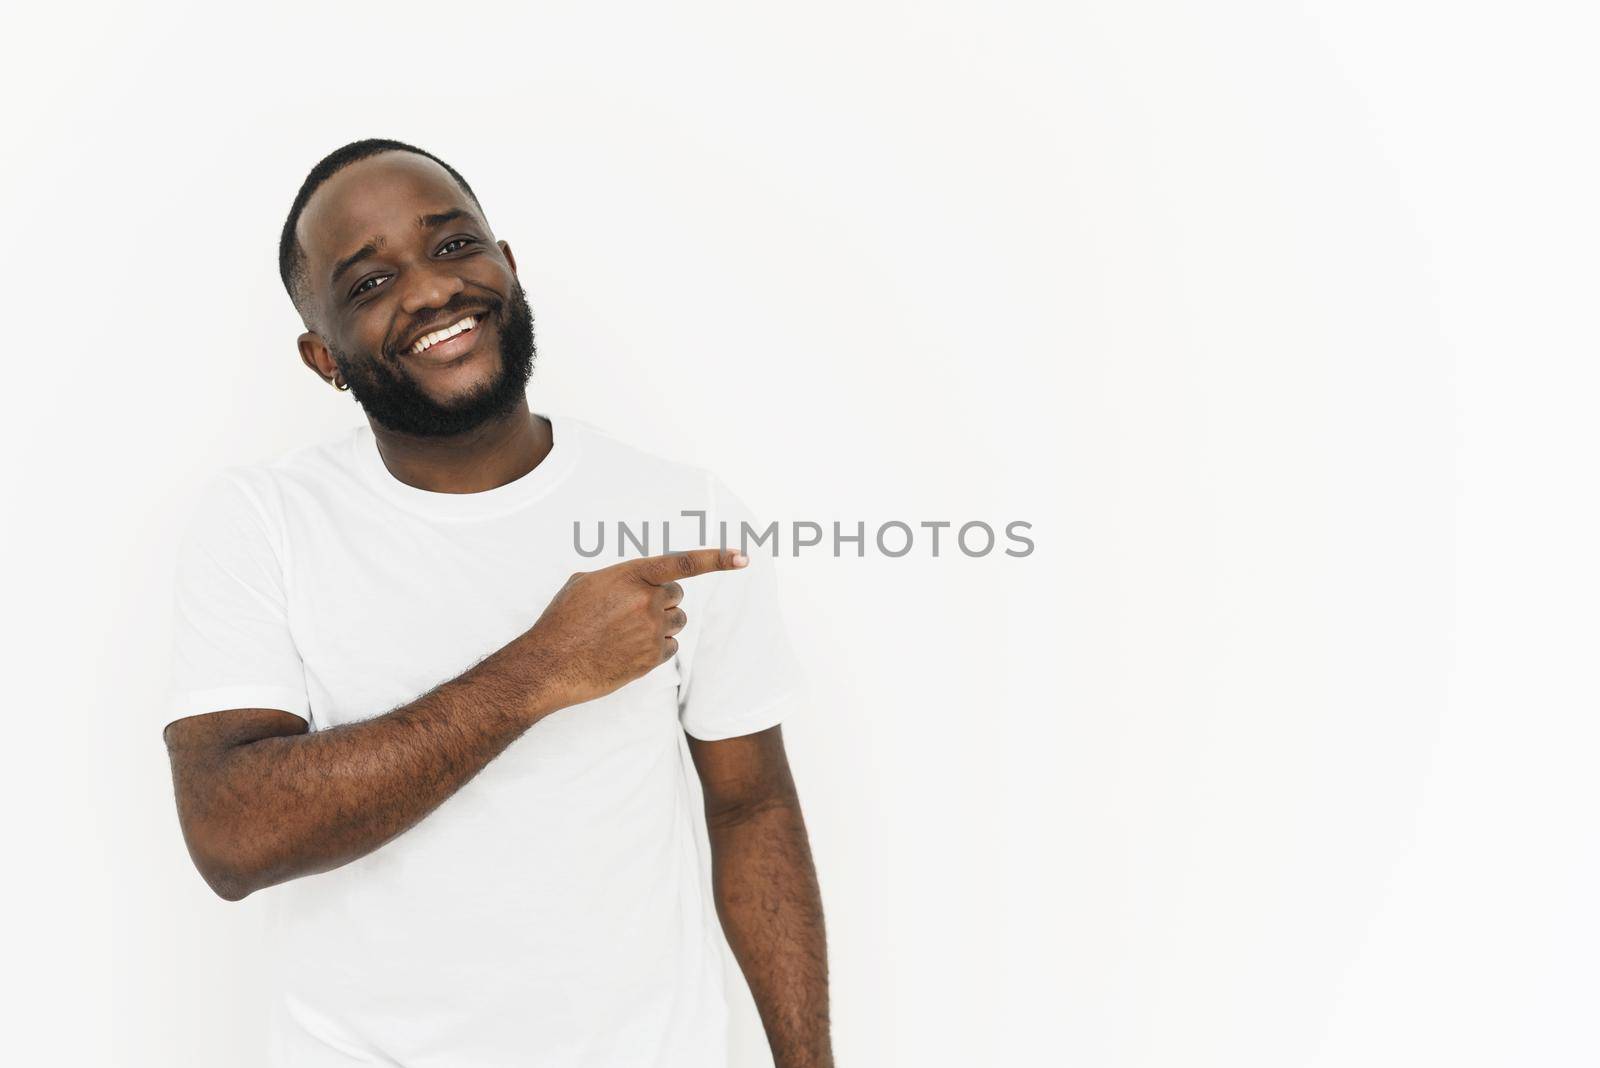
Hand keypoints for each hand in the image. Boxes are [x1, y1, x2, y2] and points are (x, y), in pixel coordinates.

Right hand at [507, 547, 748, 712]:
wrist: (550, 664)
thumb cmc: (562, 621)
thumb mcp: (585, 583)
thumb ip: (618, 577)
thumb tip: (633, 582)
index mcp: (631, 576)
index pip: (683, 564)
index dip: (717, 559)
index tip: (743, 557)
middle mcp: (646, 601)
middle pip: (677, 598)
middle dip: (661, 603)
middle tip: (631, 613)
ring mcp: (651, 631)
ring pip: (676, 623)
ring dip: (660, 626)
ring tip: (626, 634)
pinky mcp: (652, 659)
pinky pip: (670, 648)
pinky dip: (655, 649)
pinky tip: (627, 651)